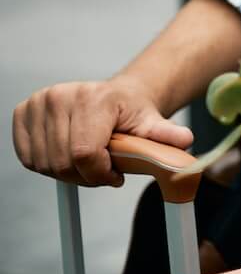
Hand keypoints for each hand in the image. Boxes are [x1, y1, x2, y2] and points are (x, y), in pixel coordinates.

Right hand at [13, 76, 193, 186]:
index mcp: (93, 98)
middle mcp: (60, 96)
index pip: (85, 153)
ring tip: (89, 161)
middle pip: (64, 162)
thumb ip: (165, 135)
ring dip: (67, 173)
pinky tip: (67, 155)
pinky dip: (47, 166)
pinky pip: (28, 158)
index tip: (115, 176)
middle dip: (86, 176)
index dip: (99, 174)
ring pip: (45, 164)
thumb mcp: (153, 123)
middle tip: (104, 170)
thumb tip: (185, 140)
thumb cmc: (132, 112)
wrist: (114, 96)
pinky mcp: (22, 113)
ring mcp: (38, 103)